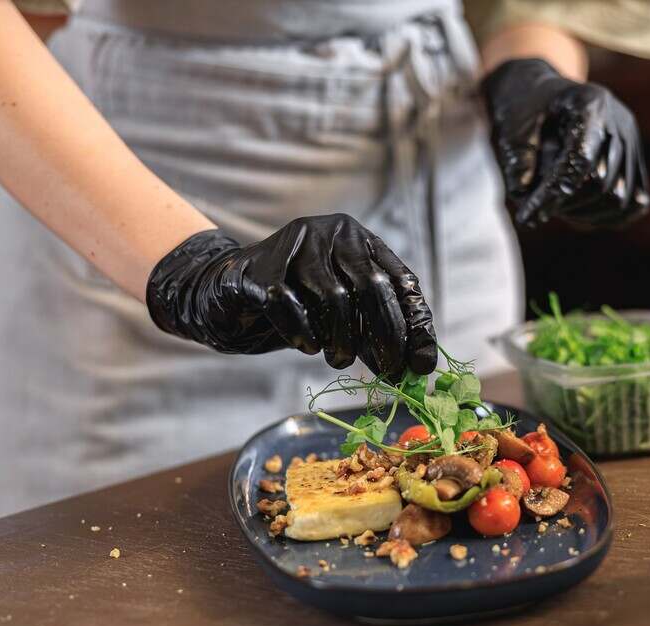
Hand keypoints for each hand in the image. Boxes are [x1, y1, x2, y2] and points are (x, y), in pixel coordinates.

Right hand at [145, 214, 437, 376]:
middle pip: (371, 285)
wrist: (229, 295)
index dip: (414, 323)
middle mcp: (330, 233)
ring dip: (342, 338)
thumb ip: (378, 333)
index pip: (400, 279)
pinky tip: (308, 347)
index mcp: (359, 240)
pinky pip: (288, 304)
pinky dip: (302, 332)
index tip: (420, 363)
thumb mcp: (345, 315)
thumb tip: (419, 368)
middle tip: (387, 370)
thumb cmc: (297, 306)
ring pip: (333, 296)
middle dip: (384, 334)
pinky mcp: (260, 269)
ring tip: (338, 360)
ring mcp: (294, 246)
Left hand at [481, 58, 649, 228]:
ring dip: (585, 215)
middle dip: (566, 206)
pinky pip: (635, 203)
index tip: (527, 217)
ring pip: (619, 199)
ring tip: (554, 210)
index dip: (553, 194)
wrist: (544, 94)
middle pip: (602, 184)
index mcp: (590, 103)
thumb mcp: (511, 126)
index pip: (580, 160)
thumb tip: (523, 194)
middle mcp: (620, 122)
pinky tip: (579, 217)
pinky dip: (608, 217)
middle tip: (535, 211)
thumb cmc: (524, 108)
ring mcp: (632, 142)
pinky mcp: (634, 160)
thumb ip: (516, 158)